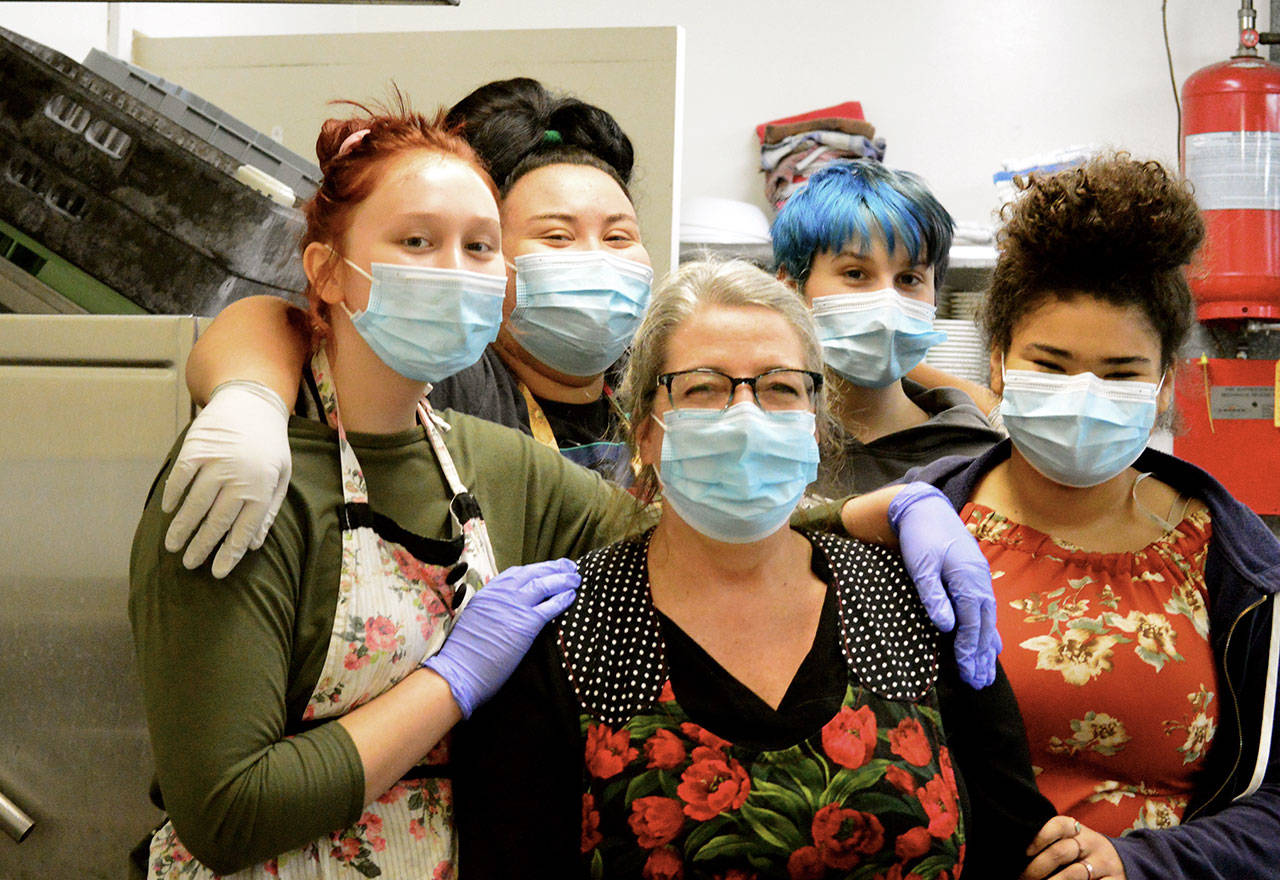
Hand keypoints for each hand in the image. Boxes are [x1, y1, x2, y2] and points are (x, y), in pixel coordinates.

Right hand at [161, 380, 291, 577]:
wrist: (252, 402)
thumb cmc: (269, 444)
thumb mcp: (281, 475)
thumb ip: (269, 509)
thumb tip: (253, 545)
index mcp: (262, 487)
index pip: (243, 530)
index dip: (229, 554)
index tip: (217, 573)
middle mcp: (239, 478)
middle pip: (216, 522)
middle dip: (201, 547)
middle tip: (189, 564)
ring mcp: (216, 463)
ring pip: (194, 504)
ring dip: (181, 528)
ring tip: (173, 546)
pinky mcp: (196, 449)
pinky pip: (180, 478)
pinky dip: (172, 496)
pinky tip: (167, 511)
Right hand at [423, 558, 579, 717]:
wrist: (460, 669)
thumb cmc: (465, 653)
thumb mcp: (474, 620)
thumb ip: (491, 611)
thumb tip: (504, 613)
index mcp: (488, 592)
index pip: (517, 573)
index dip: (535, 569)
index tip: (547, 567)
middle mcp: (502, 594)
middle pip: (533, 573)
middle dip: (554, 568)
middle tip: (569, 566)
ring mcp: (514, 607)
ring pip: (544, 584)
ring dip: (563, 579)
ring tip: (575, 578)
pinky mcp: (526, 624)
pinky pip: (550, 607)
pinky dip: (563, 599)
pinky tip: (572, 596)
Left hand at [888, 482, 1000, 687]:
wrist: (925, 508)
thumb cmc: (920, 535)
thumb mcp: (921, 564)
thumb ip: (933, 595)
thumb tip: (947, 627)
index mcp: (968, 578)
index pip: (972, 622)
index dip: (969, 649)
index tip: (965, 672)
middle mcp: (980, 581)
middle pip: (984, 626)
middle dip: (981, 656)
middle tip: (979, 684)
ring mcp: (980, 579)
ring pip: (988, 620)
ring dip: (986, 648)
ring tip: (986, 674)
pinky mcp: (975, 578)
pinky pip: (986, 611)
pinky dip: (987, 631)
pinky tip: (990, 647)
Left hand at [1021, 816, 1125, 879]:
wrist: (1121, 862)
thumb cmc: (1083, 853)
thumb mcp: (1071, 841)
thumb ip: (1051, 843)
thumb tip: (1018, 854)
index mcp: (1077, 830)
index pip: (1058, 825)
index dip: (1040, 836)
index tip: (1025, 851)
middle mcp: (1091, 844)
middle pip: (1060, 852)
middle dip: (1037, 868)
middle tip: (1023, 878)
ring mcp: (1104, 864)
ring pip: (1074, 874)